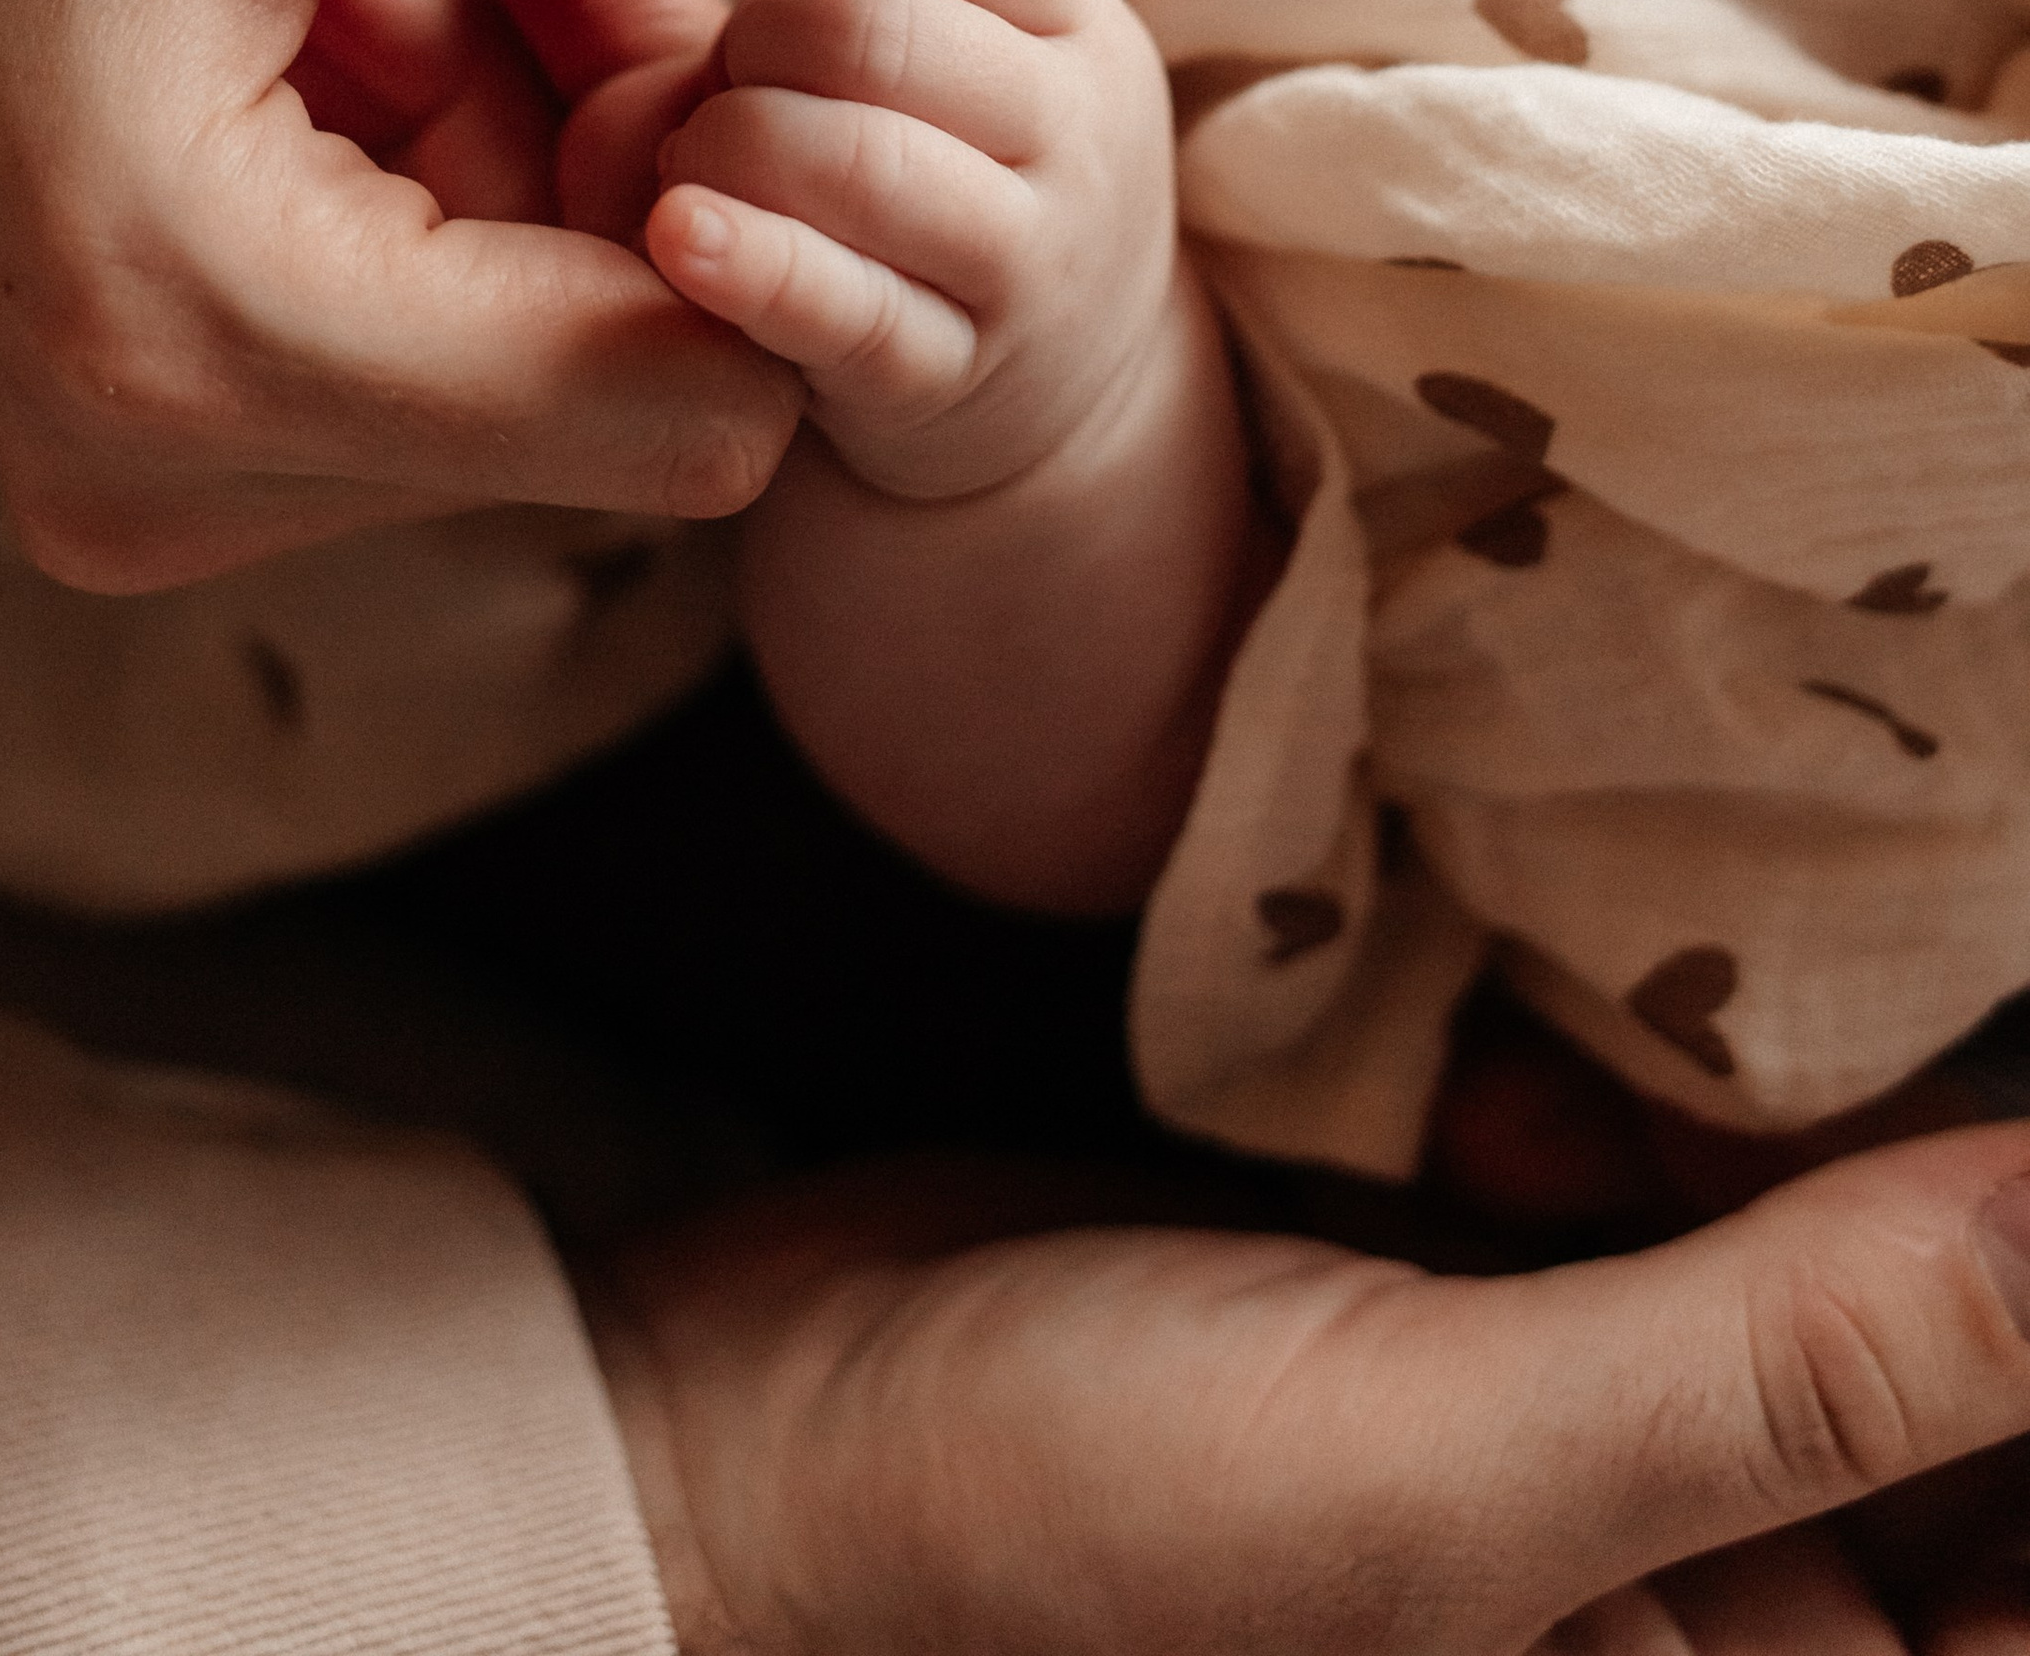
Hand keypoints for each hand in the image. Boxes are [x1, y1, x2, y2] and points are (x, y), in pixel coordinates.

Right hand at [0, 0, 1073, 588]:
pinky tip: (346, 13)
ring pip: (562, 382)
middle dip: (663, 160)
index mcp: (193, 334)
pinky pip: (455, 366)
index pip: (710, 387)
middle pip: (646, 398)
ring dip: (563, 158)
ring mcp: (148, 483)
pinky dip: (476, 186)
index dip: (766, 164)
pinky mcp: (157, 440)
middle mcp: (161, 482)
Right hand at [586, 1131, 2029, 1652]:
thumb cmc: (1075, 1536)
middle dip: (1941, 1241)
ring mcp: (1582, 1453)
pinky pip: (1661, 1200)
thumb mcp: (1456, 1480)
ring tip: (1619, 1097)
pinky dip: (1630, 1123)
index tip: (2014, 1188)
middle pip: (1955, 1424)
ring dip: (1779, 1160)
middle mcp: (1682, 1611)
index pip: (2020, 1597)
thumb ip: (1795, 1372)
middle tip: (1879, 1065)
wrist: (762, 1428)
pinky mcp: (1473, 1303)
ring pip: (1823, 1281)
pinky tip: (1513, 1096)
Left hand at [643, 0, 1188, 501]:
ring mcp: (1029, 256)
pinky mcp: (955, 375)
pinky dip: (752, 264)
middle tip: (719, 87)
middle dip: (753, 44)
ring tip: (694, 174)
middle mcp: (1072, 117)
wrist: (1027, 392)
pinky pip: (849, 307)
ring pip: (864, 159)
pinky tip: (681, 237)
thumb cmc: (875, 179)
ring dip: (734, 150)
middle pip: (878, 26)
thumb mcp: (814, 64)